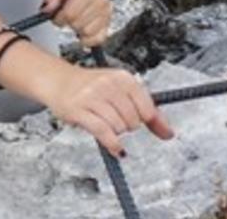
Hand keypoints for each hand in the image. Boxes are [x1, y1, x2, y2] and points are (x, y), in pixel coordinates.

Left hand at [42, 0, 112, 48]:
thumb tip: (45, 12)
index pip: (70, 14)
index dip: (58, 18)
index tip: (57, 16)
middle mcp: (100, 2)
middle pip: (77, 24)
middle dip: (68, 23)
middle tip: (67, 16)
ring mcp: (106, 14)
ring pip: (87, 32)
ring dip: (77, 29)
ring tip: (76, 19)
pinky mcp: (108, 23)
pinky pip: (97, 39)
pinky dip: (88, 38)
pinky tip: (83, 30)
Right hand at [44, 67, 174, 157]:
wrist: (58, 81)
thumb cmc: (91, 88)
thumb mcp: (121, 91)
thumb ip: (147, 111)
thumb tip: (168, 133)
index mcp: (122, 77)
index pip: (147, 106)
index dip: (148, 120)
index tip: (146, 124)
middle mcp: (108, 84)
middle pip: (133, 119)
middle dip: (129, 126)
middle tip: (118, 121)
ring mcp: (92, 97)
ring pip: (118, 127)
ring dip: (117, 133)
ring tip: (107, 125)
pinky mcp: (78, 110)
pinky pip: (103, 132)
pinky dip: (112, 144)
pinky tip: (116, 148)